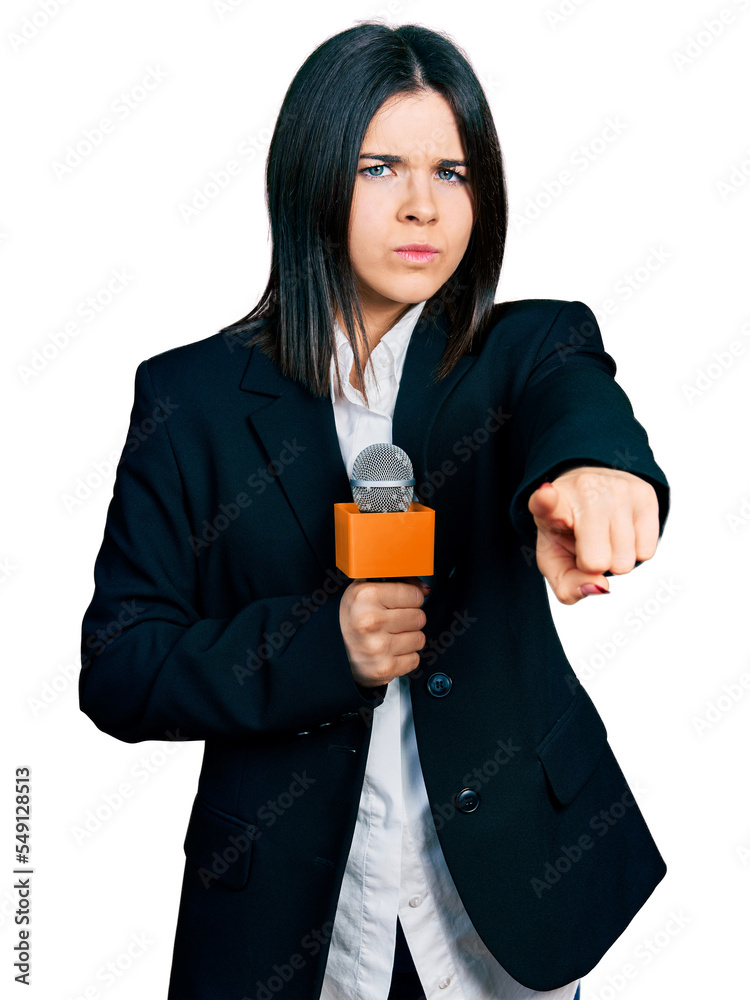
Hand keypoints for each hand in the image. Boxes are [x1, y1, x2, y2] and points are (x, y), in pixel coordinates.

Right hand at [339, 577, 429, 687]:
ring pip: (419, 639)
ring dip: (408, 639)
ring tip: (389, 637)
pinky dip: (404, 658)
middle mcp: (371, 621)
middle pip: (419, 617)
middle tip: (391, 622)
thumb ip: (398, 582)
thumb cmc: (352, 618)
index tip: (396, 604)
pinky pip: (414, 659)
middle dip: (409, 619)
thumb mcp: (365, 590)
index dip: (409, 600)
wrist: (331, 651)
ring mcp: (378, 647)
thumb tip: (425, 588)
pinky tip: (388, 652)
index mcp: (366, 596)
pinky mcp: (384, 668)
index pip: (415, 596)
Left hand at [527, 467, 658, 604]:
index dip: (544, 501)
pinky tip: (622, 531)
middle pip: (596, 561)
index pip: (544, 504)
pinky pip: (647, 551)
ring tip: (604, 535)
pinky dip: (635, 552)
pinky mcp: (644, 493)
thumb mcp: (556, 564)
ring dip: (616, 559)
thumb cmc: (567, 535)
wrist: (592, 496)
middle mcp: (583, 489)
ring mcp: (616, 488)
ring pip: (625, 560)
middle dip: (594, 565)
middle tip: (586, 544)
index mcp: (550, 507)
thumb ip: (568, 586)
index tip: (545, 495)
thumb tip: (600, 586)